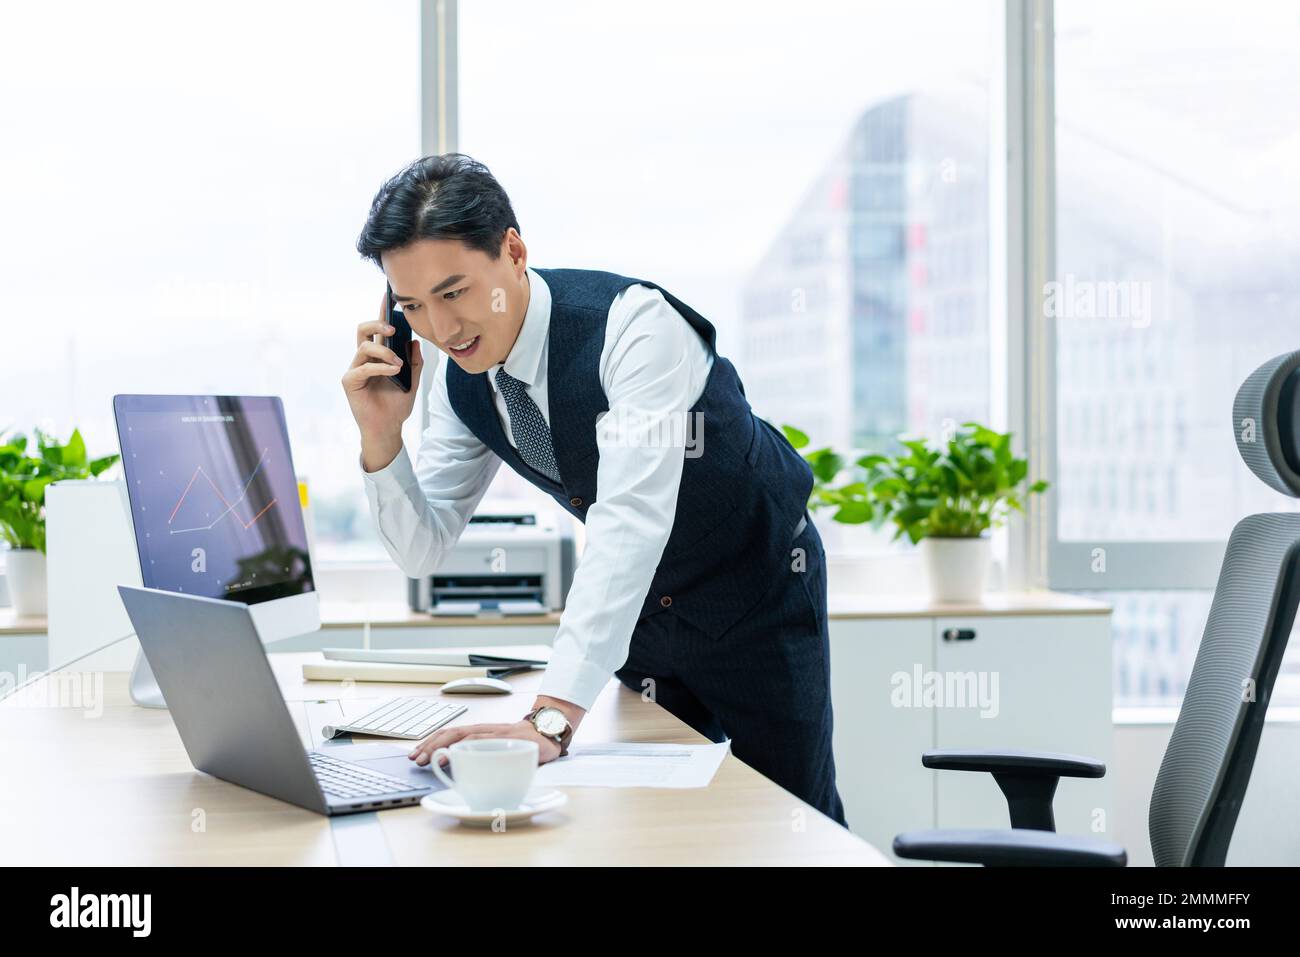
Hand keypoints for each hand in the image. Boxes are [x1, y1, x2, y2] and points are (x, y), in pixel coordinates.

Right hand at [342, 293, 425, 470]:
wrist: (389, 428)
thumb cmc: (397, 406)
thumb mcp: (412, 381)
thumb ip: (414, 362)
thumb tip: (415, 342)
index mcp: (377, 356)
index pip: (378, 330)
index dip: (382, 312)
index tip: (389, 297)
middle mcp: (364, 358)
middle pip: (363, 330)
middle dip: (377, 324)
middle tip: (392, 328)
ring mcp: (355, 369)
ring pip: (364, 346)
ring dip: (384, 352)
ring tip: (398, 364)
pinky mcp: (350, 381)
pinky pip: (363, 367)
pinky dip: (380, 367)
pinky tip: (393, 371)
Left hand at [408, 719, 561, 767]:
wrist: (550, 730)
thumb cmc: (524, 743)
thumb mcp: (500, 748)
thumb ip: (481, 756)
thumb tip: (456, 772)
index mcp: (481, 732)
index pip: (451, 732)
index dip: (431, 741)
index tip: (415, 752)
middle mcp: (486, 730)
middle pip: (454, 733)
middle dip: (432, 745)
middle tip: (417, 758)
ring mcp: (498, 734)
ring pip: (466, 736)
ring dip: (446, 747)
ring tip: (431, 759)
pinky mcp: (511, 740)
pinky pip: (488, 742)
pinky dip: (472, 747)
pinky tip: (459, 755)